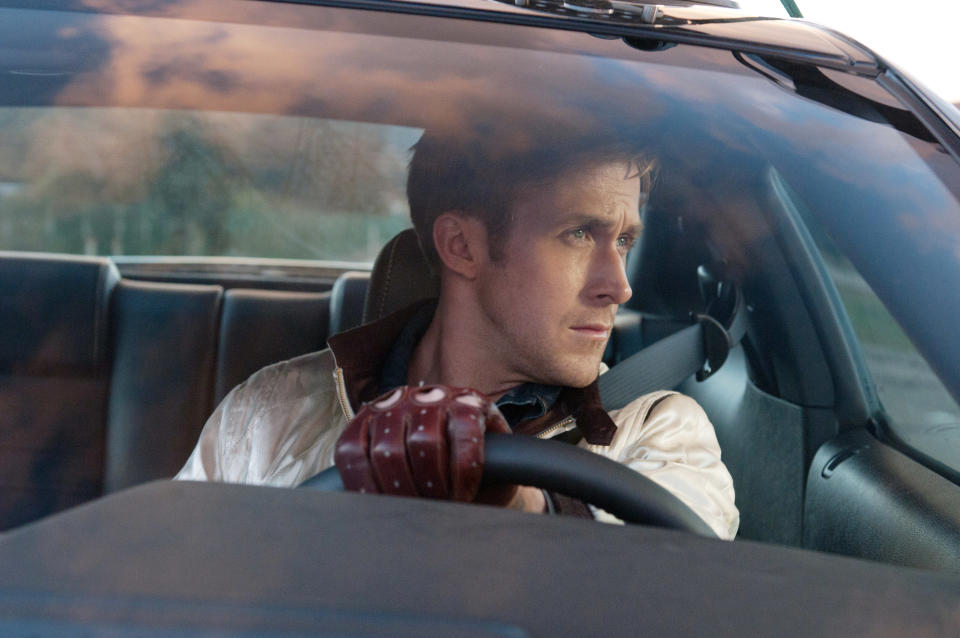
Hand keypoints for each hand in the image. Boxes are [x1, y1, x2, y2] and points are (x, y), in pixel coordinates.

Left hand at [334, 385, 512, 502]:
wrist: (490, 451)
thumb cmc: (437, 467)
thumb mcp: (401, 470)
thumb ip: (378, 484)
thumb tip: (363, 517)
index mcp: (372, 416)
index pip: (353, 450)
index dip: (363, 486)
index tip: (382, 513)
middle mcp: (399, 400)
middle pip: (387, 451)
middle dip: (403, 492)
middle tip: (419, 514)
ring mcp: (435, 397)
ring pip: (424, 443)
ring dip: (433, 484)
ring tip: (444, 504)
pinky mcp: (469, 401)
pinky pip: (463, 438)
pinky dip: (463, 473)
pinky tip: (464, 492)